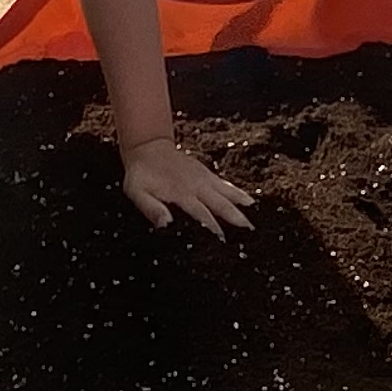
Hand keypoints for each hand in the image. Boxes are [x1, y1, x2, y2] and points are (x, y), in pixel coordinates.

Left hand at [121, 135, 254, 233]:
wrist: (147, 147)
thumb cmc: (141, 175)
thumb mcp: (137, 192)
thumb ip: (151, 208)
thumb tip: (166, 224)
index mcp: (181, 194)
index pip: (201, 215)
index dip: (213, 228)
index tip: (224, 243)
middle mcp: (196, 187)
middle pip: (220, 205)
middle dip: (235, 220)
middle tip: (250, 235)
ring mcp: (204, 179)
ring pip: (227, 195)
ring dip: (241, 209)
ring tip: (254, 222)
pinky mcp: (207, 174)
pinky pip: (226, 185)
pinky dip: (238, 193)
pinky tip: (251, 202)